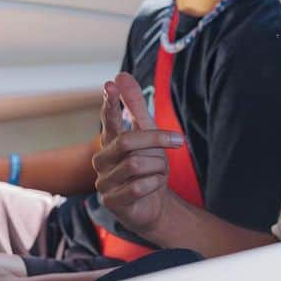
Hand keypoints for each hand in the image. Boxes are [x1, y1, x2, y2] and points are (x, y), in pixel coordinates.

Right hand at [92, 72, 183, 239]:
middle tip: (178, 140)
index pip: (108, 119)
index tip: (110, 85)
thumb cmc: (149, 168)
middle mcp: (102, 160)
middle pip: (128, 141)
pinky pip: (139, 186)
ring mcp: (103, 181)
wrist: (155, 204)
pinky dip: (154, 185)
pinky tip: (153, 188)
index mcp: (111, 141)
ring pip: (136, 165)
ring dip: (158, 168)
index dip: (110, 103)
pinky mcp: (111, 201)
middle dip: (157, 140)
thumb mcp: (148, 134)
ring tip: (158, 173)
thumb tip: (121, 75)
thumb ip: (134, 107)